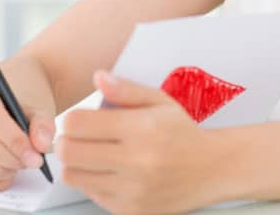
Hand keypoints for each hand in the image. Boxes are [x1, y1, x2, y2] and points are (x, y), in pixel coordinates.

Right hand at [0, 68, 56, 190]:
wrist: (18, 98)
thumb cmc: (25, 99)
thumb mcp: (39, 104)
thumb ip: (43, 123)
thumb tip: (41, 145)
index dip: (14, 141)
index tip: (36, 153)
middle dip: (14, 159)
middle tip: (35, 160)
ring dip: (7, 171)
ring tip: (22, 161)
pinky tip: (10, 171)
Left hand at [56, 71, 217, 213]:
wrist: (212, 169)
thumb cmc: (183, 133)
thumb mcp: (160, 101)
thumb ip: (126, 89)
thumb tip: (98, 77)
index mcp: (141, 128)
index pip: (78, 123)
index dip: (73, 118)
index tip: (81, 119)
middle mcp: (136, 161)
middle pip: (68, 152)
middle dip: (67, 140)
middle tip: (79, 136)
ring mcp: (131, 190)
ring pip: (73, 176)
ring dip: (76, 163)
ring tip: (94, 153)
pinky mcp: (129, 210)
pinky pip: (90, 194)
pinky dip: (93, 181)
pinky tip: (111, 171)